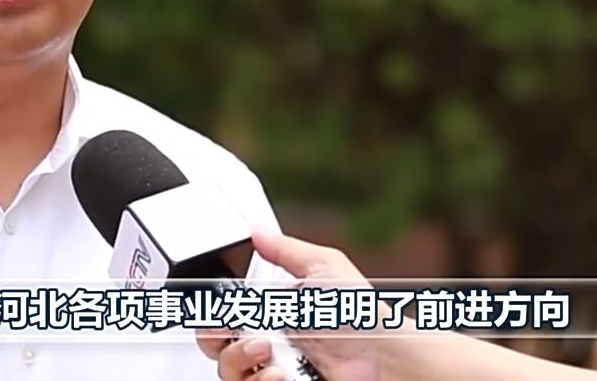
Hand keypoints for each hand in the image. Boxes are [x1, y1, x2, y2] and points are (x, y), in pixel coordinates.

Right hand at [196, 229, 385, 380]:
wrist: (384, 356)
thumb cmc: (361, 313)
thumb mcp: (322, 266)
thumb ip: (285, 248)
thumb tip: (257, 229)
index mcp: (271, 310)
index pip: (222, 313)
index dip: (213, 311)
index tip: (218, 308)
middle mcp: (267, 343)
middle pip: (214, 345)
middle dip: (215, 337)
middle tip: (236, 330)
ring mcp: (273, 370)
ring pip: (228, 372)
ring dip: (238, 361)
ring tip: (265, 352)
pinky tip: (278, 375)